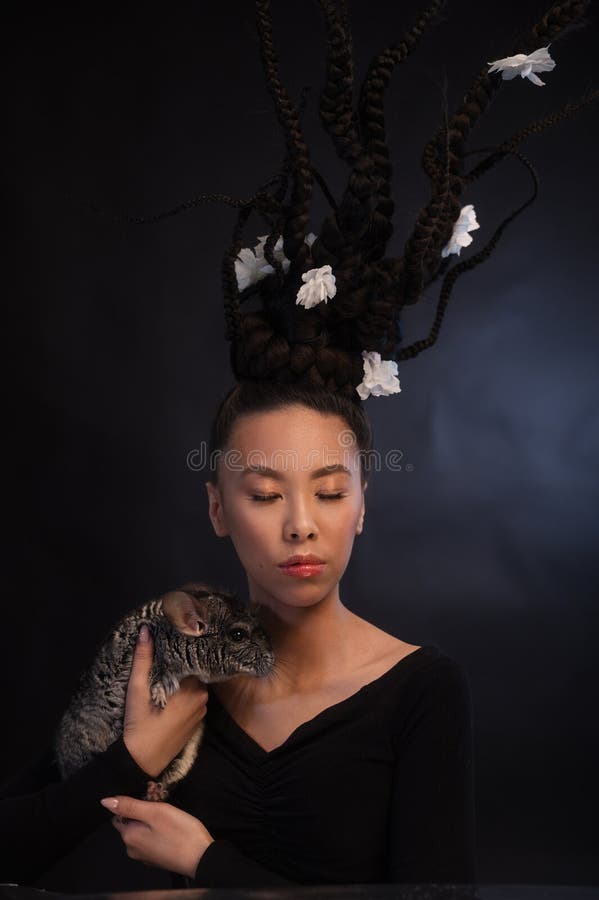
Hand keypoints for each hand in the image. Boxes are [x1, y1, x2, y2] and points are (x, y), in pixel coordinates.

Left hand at [100, 795, 213, 878]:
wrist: (202, 858)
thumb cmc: (179, 832)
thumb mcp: (155, 812)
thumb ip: (130, 806)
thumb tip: (105, 801)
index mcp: (129, 836)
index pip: (119, 815)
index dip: (132, 803)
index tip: (149, 799)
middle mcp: (132, 848)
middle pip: (131, 822)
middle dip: (143, 810)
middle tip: (162, 803)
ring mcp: (145, 855)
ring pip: (142, 829)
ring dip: (152, 819)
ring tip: (169, 814)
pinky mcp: (157, 857)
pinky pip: (151, 838)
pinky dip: (158, 830)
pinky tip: (172, 826)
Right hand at [123, 624, 208, 777]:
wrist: (141, 763)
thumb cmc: (139, 725)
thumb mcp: (137, 690)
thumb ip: (143, 659)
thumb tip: (146, 630)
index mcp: (192, 688)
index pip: (191, 659)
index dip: (180, 649)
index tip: (170, 638)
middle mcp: (202, 697)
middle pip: (193, 671)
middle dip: (180, 664)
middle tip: (164, 653)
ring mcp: (202, 710)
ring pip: (193, 684)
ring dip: (182, 679)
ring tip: (166, 670)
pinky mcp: (197, 720)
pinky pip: (193, 698)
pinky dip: (184, 693)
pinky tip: (170, 690)